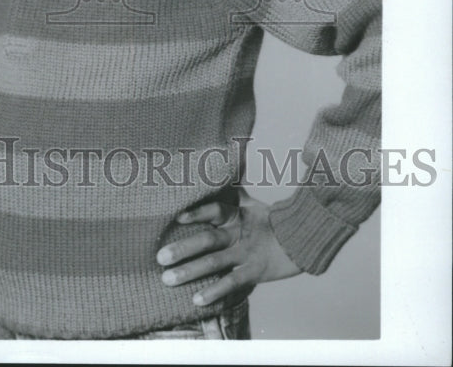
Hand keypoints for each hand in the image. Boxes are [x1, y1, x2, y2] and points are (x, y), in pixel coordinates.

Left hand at [156, 189, 300, 305]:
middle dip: (183, 249)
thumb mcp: (251, 203)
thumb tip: (218, 163)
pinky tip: (196, 299)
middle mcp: (240, 232)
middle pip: (208, 239)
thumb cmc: (271, 220)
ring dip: (190, 271)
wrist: (304, 238)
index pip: (215, 209)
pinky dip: (214, 291)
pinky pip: (232, 283)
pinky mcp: (256, 272)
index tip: (177, 217)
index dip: (197, 212)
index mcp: (238, 213)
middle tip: (159, 257)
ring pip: (215, 262)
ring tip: (167, 279)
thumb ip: (231, 191)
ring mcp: (247, 253)